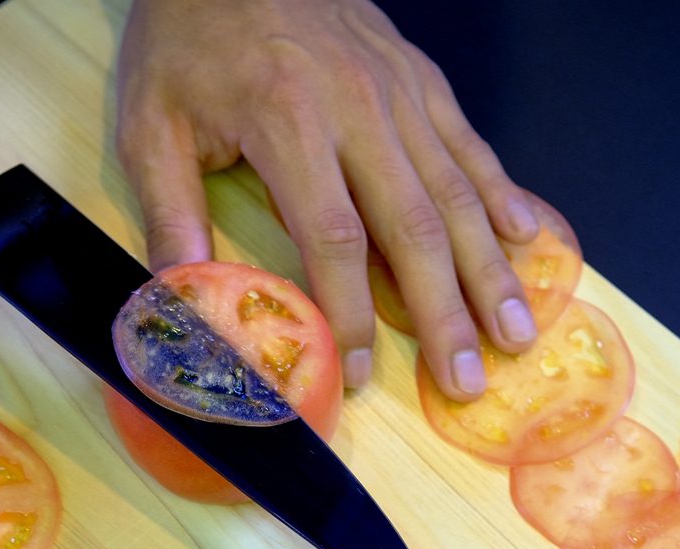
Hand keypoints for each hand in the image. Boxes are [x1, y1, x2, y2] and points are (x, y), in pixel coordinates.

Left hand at [116, 0, 540, 398]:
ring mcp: (401, 91)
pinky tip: (528, 238)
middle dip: (447, 312)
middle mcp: (360, 109)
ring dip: (490, 269)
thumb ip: (170, 214)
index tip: (360, 369)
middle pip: (415, 226)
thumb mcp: (151, 124)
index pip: (334, 238)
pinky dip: (502, 193)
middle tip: (469, 379)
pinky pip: (470, 143)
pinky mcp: (420, 78)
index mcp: (289, 123)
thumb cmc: (188, 38)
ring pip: (457, 192)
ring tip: (516, 329)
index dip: (351, 312)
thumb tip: (180, 300)